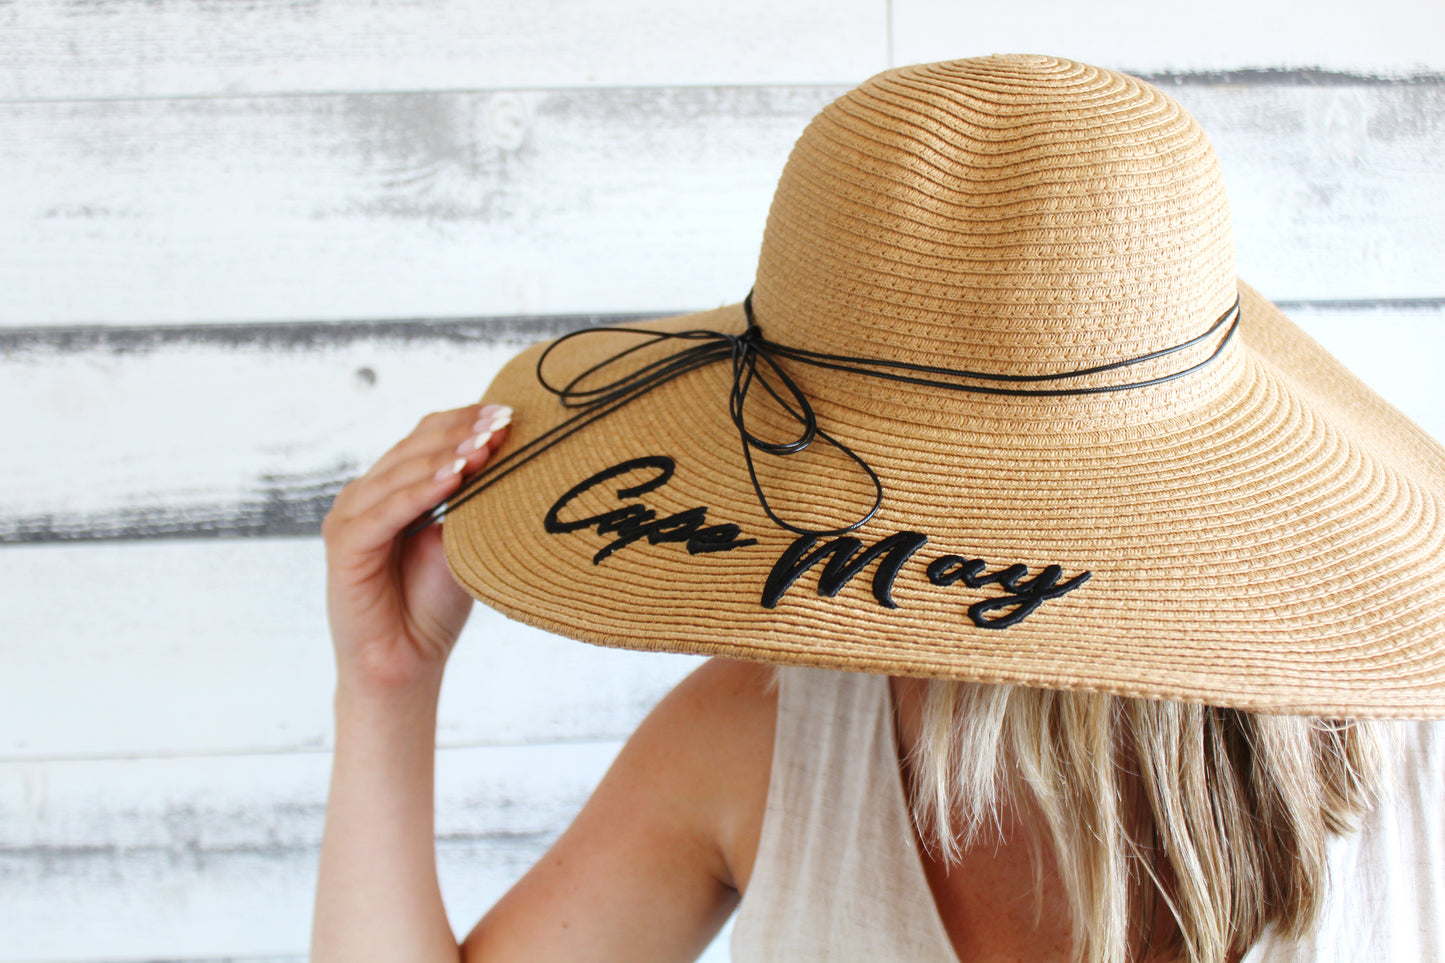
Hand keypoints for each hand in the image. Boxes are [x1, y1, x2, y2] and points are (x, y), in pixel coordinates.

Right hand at [322, 402, 511, 693]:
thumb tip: (506, 452)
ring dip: (445, 456)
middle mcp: (365, 495)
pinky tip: (455, 479)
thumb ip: (471, 498)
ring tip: (484, 445)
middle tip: (502, 422)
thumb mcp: (462, 540)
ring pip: (401, 475)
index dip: (465, 422)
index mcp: (391, 487)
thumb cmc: (433, 604)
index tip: (509, 413)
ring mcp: (350, 518)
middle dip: (461, 433)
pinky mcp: (345, 546)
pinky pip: (386, 512)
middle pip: (414, 448)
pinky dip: (420, 493)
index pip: (426, 437)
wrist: (405, 663)